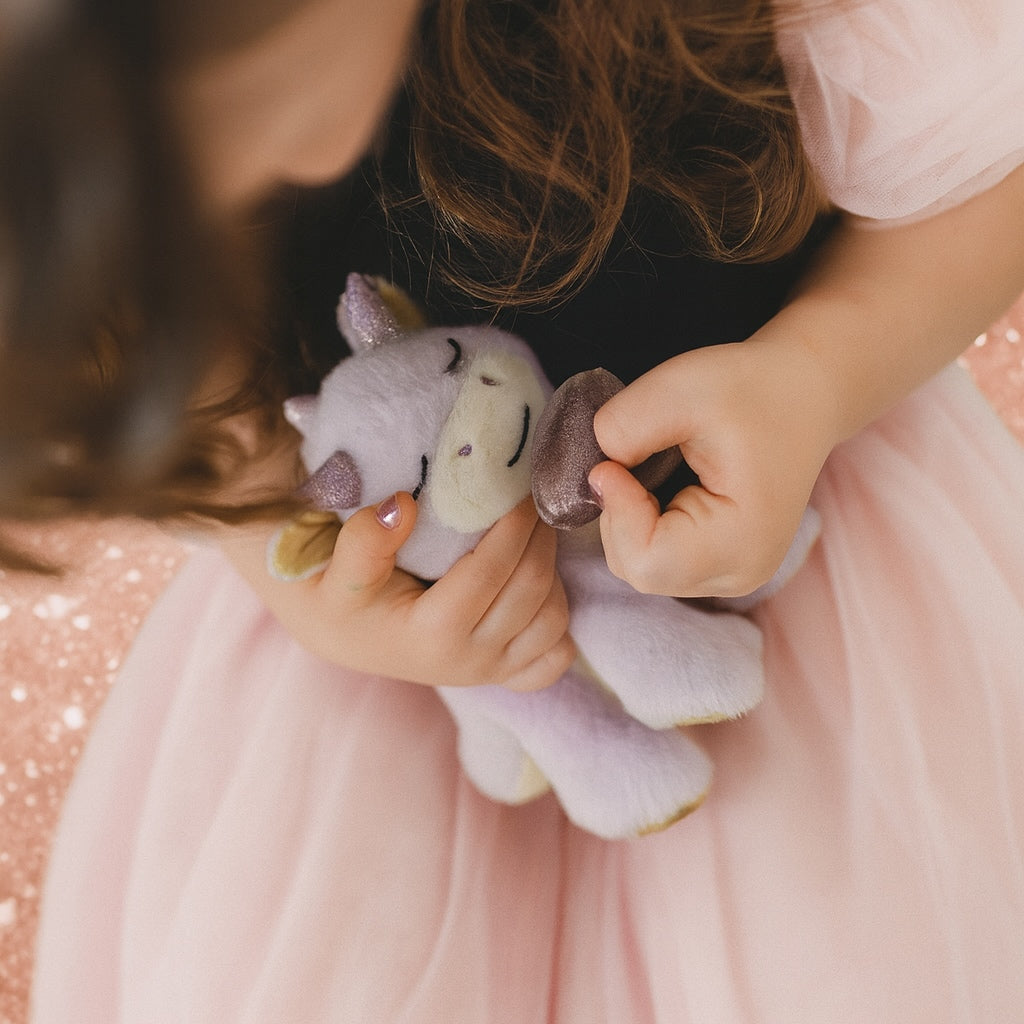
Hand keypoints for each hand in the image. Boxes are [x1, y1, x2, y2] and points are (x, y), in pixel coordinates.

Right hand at [230, 495, 574, 690]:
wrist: (340, 631)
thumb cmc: (337, 595)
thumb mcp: (333, 570)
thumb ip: (363, 542)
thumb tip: (401, 505)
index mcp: (431, 636)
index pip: (492, 572)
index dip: (513, 525)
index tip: (517, 485)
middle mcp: (468, 661)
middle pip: (532, 591)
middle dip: (539, 537)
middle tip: (531, 496)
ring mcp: (490, 672)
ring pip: (553, 619)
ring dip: (553, 570)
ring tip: (533, 531)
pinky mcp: (503, 675)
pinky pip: (556, 656)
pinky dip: (558, 619)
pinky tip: (540, 585)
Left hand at [589, 334, 838, 598]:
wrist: (804, 392)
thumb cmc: (751, 387)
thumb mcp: (681, 387)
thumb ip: (625, 426)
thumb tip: (594, 471)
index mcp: (743, 540)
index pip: (645, 560)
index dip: (616, 512)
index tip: (615, 463)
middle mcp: (741, 573)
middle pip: (639, 570)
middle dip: (618, 515)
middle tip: (631, 460)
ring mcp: (734, 576)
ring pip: (643, 568)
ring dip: (628, 519)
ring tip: (653, 469)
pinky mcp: (722, 566)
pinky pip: (657, 560)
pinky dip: (643, 525)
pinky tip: (662, 487)